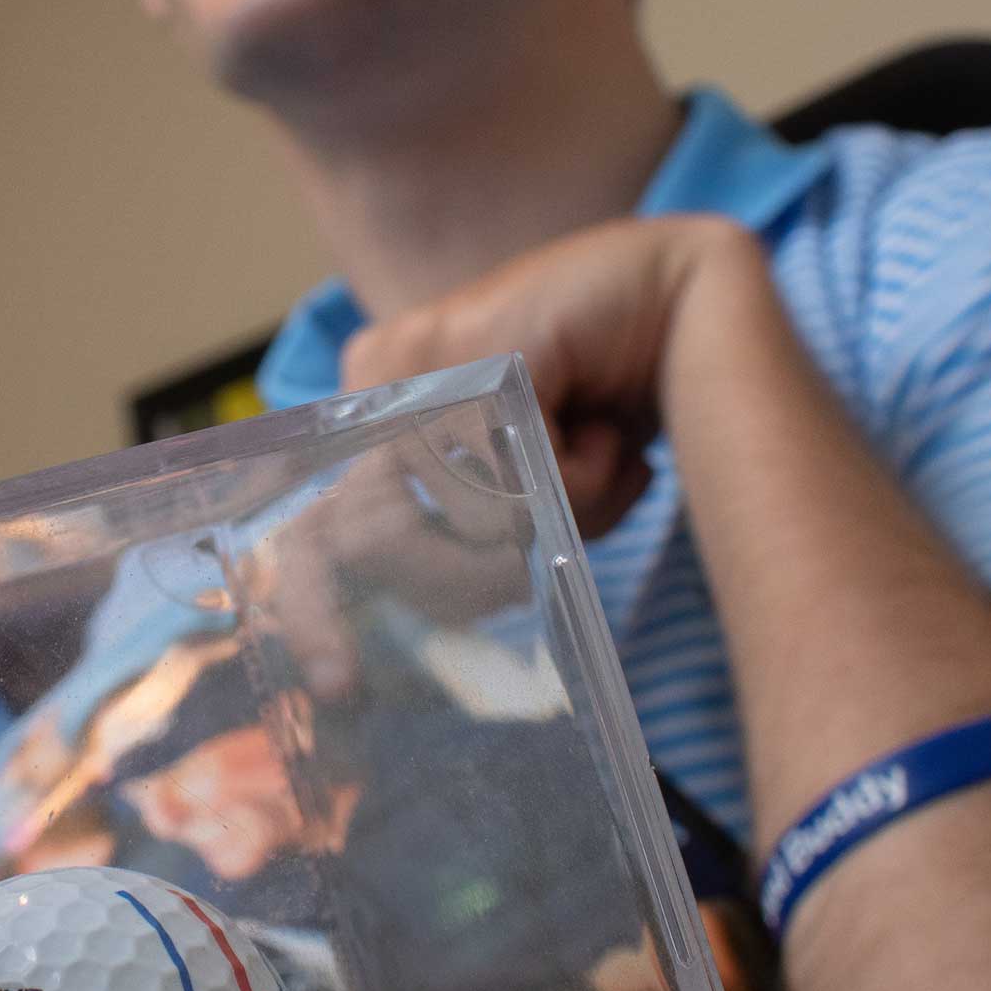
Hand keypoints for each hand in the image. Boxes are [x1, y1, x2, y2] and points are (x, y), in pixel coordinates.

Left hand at [263, 215, 757, 694]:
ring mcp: (420, 350)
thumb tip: (434, 622)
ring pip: (466, 521)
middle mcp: (376, 378)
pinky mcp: (483, 339)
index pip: (305, 527)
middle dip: (480, 577)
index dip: (310, 607)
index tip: (337, 686)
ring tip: (596, 450)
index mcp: (367, 417)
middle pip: (379, 543)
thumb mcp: (521, 501)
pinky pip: (524, 472)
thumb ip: (467, 549)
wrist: (685, 304)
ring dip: (562, 515)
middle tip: (548, 537)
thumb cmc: (602, 411)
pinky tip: (606, 421)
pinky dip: (589, 474)